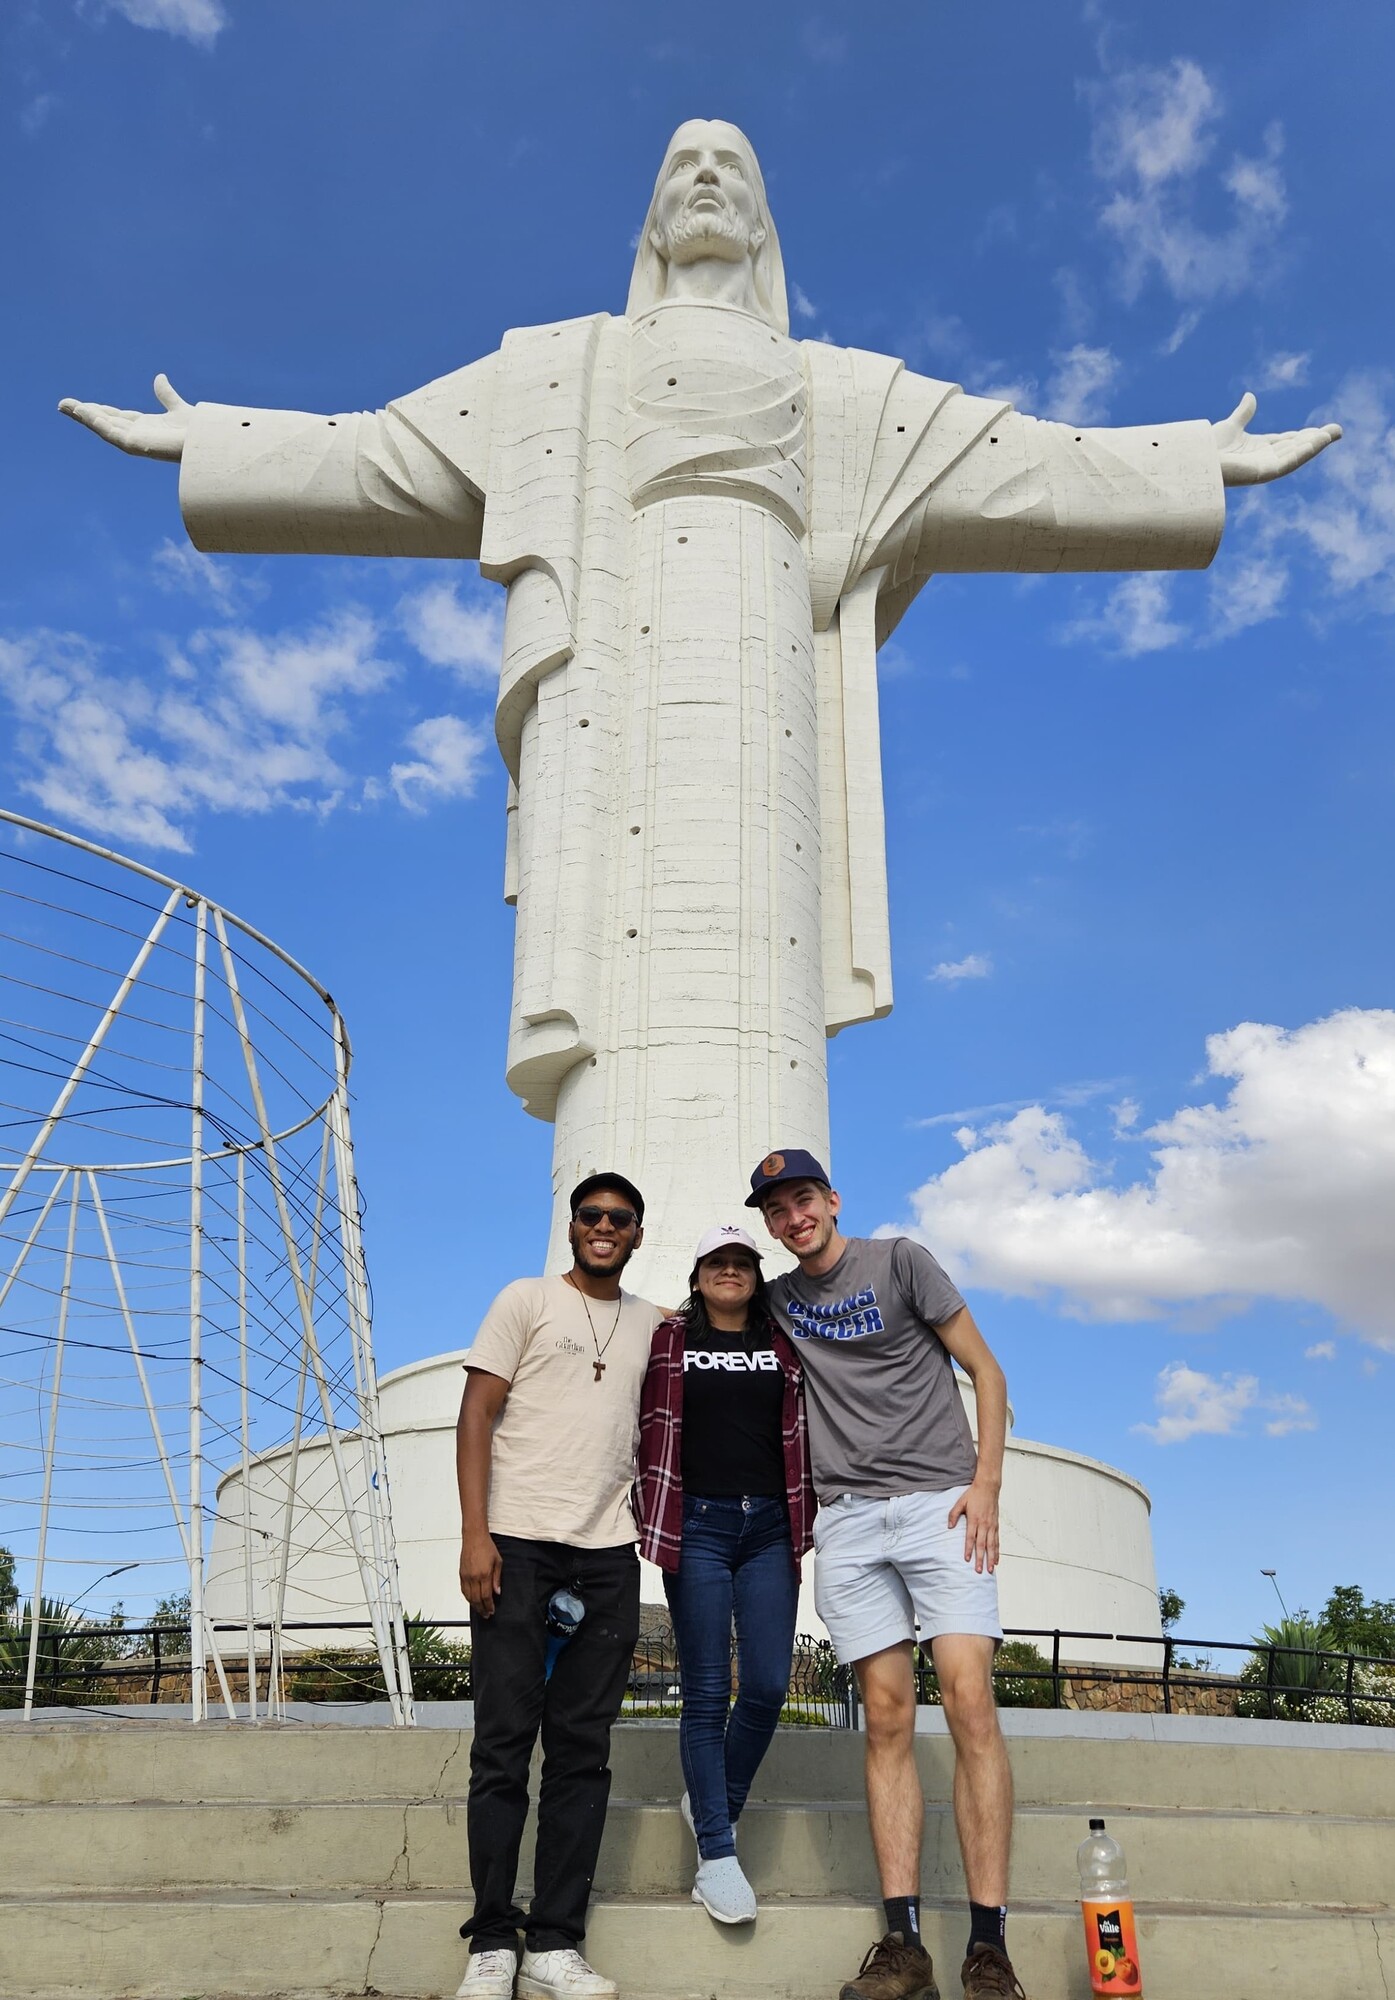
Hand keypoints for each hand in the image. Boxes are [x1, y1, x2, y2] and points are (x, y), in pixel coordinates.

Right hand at [58, 373, 190, 461]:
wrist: (209, 441)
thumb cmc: (199, 431)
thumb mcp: (178, 407)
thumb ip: (166, 394)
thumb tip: (159, 378)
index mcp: (145, 427)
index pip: (116, 417)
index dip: (98, 410)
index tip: (80, 404)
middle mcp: (138, 435)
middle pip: (105, 423)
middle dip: (84, 414)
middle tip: (63, 405)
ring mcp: (136, 442)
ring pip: (104, 428)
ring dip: (84, 417)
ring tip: (66, 406)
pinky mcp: (137, 446)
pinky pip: (111, 433)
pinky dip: (96, 422)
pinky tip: (83, 412)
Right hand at [459, 1528, 502, 1616]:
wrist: (474, 1537)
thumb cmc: (487, 1546)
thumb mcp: (498, 1561)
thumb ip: (497, 1578)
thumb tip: (497, 1591)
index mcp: (484, 1574)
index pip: (486, 1596)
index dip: (489, 1605)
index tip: (491, 1610)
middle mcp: (473, 1577)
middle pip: (476, 1599)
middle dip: (482, 1609)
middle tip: (486, 1614)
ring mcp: (466, 1576)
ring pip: (468, 1596)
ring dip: (474, 1605)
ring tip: (480, 1610)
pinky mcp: (461, 1574)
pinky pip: (463, 1590)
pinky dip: (467, 1597)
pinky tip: (472, 1600)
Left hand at [948, 1478, 999, 1574]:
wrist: (988, 1487)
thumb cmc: (974, 1494)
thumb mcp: (960, 1502)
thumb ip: (953, 1514)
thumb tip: (949, 1526)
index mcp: (974, 1519)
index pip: (971, 1538)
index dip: (969, 1549)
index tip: (967, 1559)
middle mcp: (984, 1524)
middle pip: (982, 1545)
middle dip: (980, 1558)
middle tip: (979, 1570)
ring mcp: (991, 1526)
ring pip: (992, 1545)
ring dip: (991, 1558)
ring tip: (990, 1569)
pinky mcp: (996, 1525)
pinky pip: (997, 1541)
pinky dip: (997, 1551)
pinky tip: (997, 1559)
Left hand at [1213, 391, 1340, 486]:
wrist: (1193, 460)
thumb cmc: (1205, 448)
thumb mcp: (1230, 426)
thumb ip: (1243, 414)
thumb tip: (1250, 396)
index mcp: (1257, 449)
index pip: (1286, 442)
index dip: (1304, 435)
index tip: (1323, 428)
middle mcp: (1263, 460)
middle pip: (1295, 449)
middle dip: (1316, 440)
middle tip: (1338, 430)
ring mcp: (1263, 468)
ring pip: (1295, 456)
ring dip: (1315, 445)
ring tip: (1333, 434)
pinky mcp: (1261, 474)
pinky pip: (1287, 463)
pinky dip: (1302, 453)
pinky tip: (1316, 442)